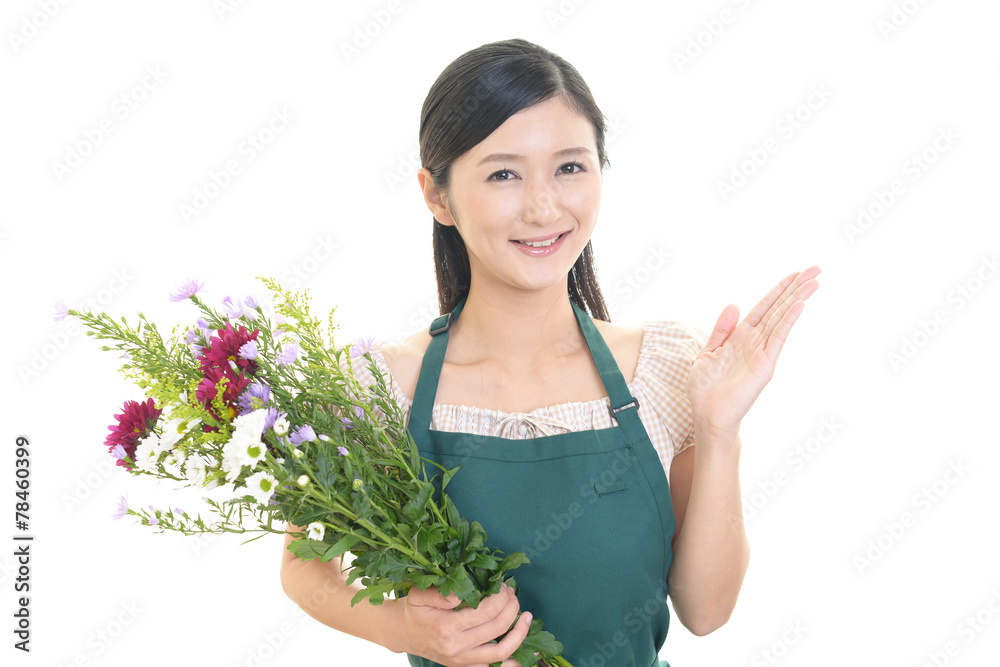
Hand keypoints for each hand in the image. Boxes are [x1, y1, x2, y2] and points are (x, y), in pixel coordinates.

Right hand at [395, 582, 531, 666]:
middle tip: (512, 594)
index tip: (501, 585)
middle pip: (497, 627)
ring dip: (519, 632)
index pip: (486, 610)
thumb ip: (442, 591)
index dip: (500, 596)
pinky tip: (523, 648)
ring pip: (502, 651)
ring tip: (526, 616)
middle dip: (511, 607)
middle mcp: (457, 647)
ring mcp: (463, 660)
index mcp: (447, 626)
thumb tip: (464, 591)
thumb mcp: (420, 593)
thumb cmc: (414, 609)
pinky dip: (512, 660)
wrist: (403, 633)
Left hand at [686, 266, 820, 438]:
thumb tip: (735, 304)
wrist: (708, 414)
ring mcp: (762, 352)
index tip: (794, 273)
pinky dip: (788, 321)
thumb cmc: (706, 388)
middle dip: (795, 288)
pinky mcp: (765, 365)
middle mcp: (755, 341)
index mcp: (741, 336)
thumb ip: (721, 329)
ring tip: (814, 281)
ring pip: (782, 319)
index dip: (778, 290)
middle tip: (816, 269)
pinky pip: (778, 338)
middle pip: (778, 308)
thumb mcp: (708, 352)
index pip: (764, 307)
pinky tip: (799, 306)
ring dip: (797, 299)